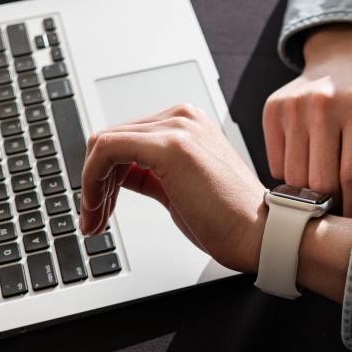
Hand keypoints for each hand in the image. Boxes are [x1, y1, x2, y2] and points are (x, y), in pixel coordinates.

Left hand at [79, 104, 266, 272]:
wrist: (261, 234)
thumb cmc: (230, 220)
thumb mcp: (179, 190)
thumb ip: (149, 175)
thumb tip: (115, 176)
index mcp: (188, 124)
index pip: (127, 138)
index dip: (103, 174)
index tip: (99, 205)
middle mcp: (183, 118)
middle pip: (111, 138)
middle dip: (93, 181)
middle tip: (91, 218)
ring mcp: (177, 127)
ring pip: (104, 143)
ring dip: (90, 185)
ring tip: (94, 220)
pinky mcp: (169, 145)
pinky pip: (107, 150)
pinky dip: (92, 180)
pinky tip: (98, 208)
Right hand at [263, 24, 351, 216]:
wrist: (341, 62)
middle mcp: (324, 103)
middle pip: (320, 182)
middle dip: (332, 206)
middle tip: (340, 210)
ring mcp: (294, 105)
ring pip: (294, 179)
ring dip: (309, 196)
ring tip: (325, 190)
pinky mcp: (273, 110)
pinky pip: (275, 166)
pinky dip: (291, 179)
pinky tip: (308, 167)